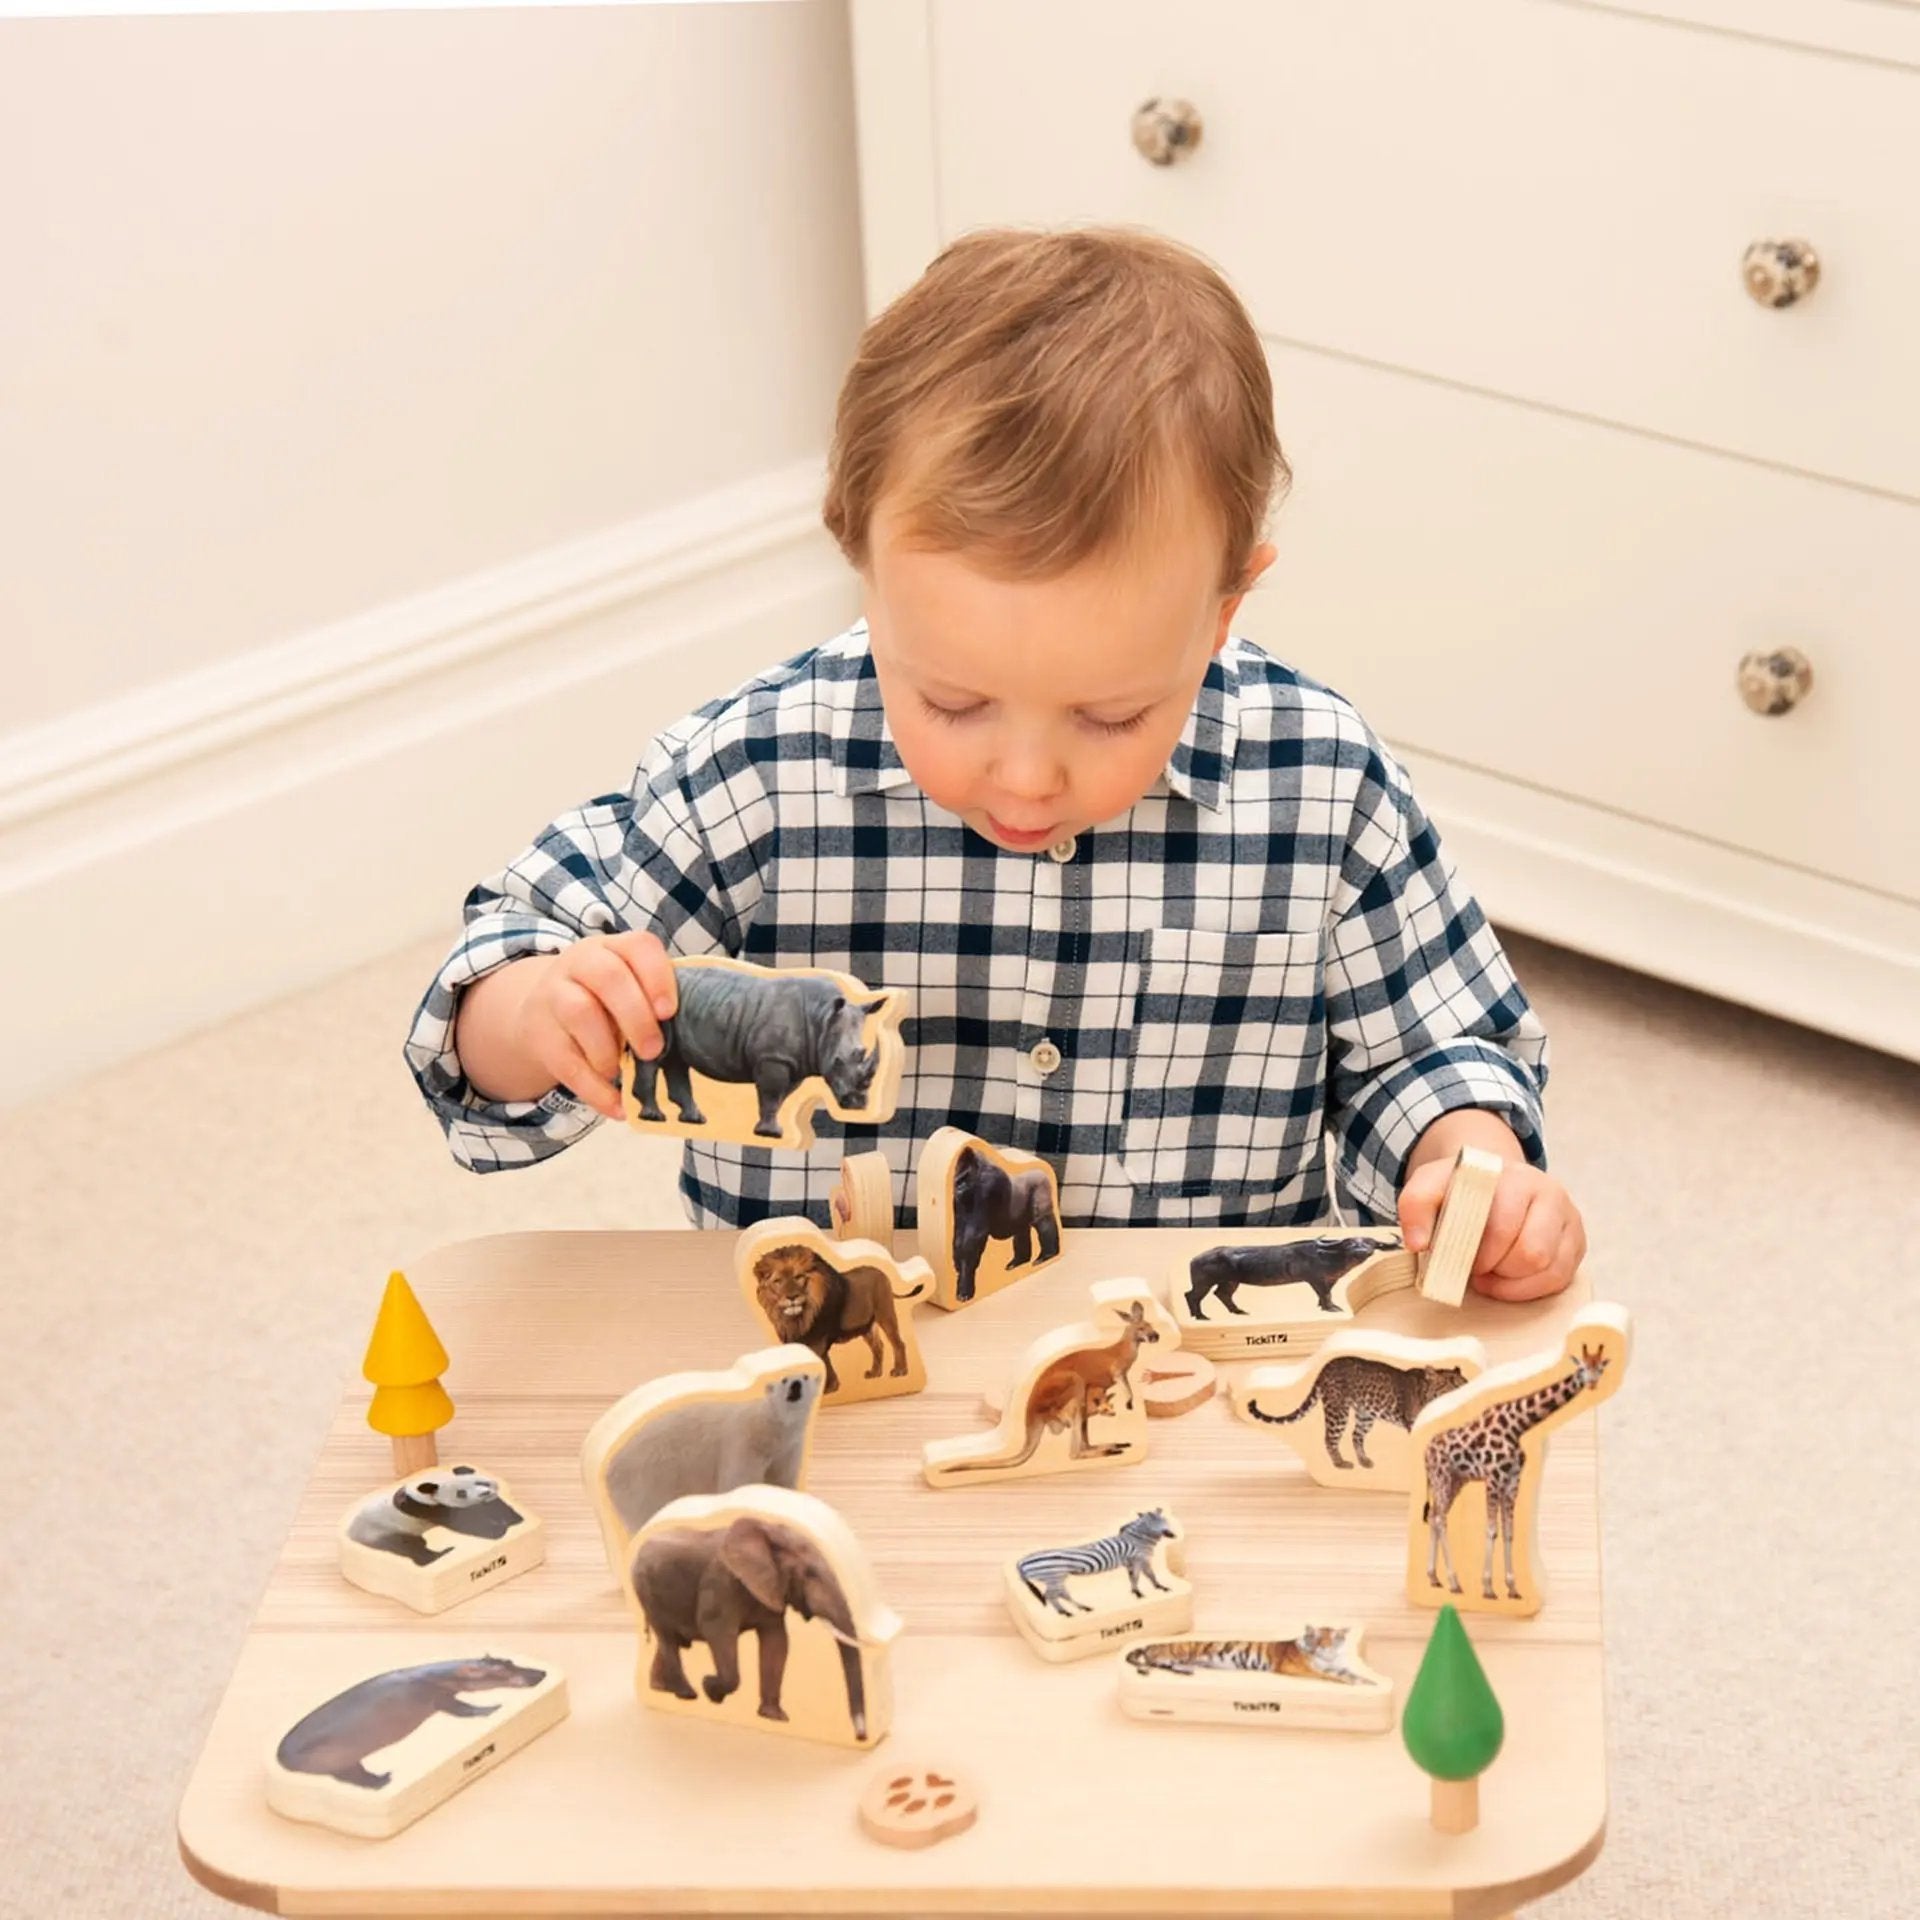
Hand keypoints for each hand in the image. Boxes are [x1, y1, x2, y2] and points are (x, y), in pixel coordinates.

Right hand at [456, 931, 677, 1119]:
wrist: (540, 1011)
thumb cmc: (602, 1000)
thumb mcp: (625, 987)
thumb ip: (653, 1002)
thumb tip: (695, 1039)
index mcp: (612, 948)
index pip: (638, 946)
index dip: (657, 977)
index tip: (669, 1012)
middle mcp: (580, 963)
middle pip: (609, 978)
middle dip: (636, 1017)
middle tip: (654, 1050)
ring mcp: (554, 996)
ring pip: (579, 1013)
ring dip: (608, 1050)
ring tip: (624, 1072)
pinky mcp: (539, 1035)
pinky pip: (566, 1063)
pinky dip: (595, 1091)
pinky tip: (617, 1107)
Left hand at [1399, 1157, 1585, 1302]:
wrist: (1493, 1180)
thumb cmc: (1462, 1189)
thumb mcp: (1430, 1186)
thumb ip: (1415, 1205)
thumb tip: (1418, 1242)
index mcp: (1513, 1176)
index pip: (1501, 1226)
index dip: (1477, 1252)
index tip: (1458, 1256)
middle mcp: (1549, 1192)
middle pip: (1529, 1252)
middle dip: (1495, 1268)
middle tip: (1473, 1267)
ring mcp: (1568, 1218)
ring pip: (1547, 1268)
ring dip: (1511, 1281)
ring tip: (1490, 1272)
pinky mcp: (1576, 1243)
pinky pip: (1560, 1279)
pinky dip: (1529, 1289)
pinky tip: (1508, 1279)